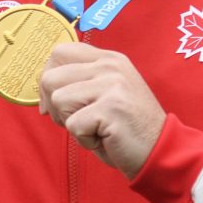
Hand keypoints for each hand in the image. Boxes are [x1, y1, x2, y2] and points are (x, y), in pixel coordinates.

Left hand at [38, 39, 165, 175]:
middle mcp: (111, 66)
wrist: (159, 151)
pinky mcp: (111, 107)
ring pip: (58, 100)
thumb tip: (42, 85)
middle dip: (54, 106)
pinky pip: (73, 125)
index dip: (49, 78)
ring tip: (95, 128)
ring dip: (70, 123)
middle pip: (50, 78)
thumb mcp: (105, 93)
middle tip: (79, 121)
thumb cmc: (125, 128)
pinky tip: (105, 138)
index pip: (60, 52)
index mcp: (109, 59)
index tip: (56, 102)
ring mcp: (112, 85)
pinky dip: (84, 139)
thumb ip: (80, 81)